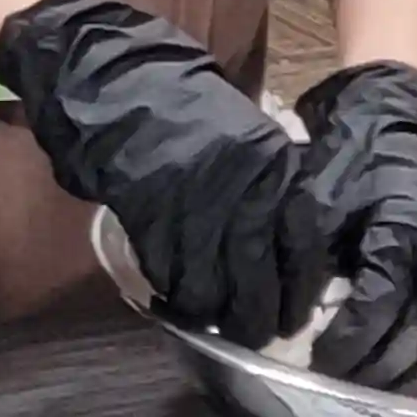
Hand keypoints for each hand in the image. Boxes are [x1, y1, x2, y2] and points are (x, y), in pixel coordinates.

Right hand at [0, 0, 327, 350]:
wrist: (115, 81)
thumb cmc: (185, 103)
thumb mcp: (248, 135)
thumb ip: (271, 186)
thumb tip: (286, 244)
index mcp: (271, 167)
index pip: (301, 245)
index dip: (299, 289)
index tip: (296, 314)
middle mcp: (238, 191)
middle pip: (259, 275)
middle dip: (259, 315)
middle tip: (259, 335)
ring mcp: (191, 206)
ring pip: (212, 282)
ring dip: (215, 313)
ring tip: (218, 327)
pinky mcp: (148, 216)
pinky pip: (168, 270)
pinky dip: (175, 293)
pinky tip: (178, 302)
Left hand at [293, 62, 416, 397]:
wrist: (403, 122)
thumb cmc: (351, 161)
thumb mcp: (313, 204)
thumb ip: (302, 264)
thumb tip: (287, 324)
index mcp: (406, 233)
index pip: (380, 311)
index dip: (349, 347)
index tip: (319, 366)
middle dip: (380, 377)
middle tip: (344, 393)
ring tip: (381, 400)